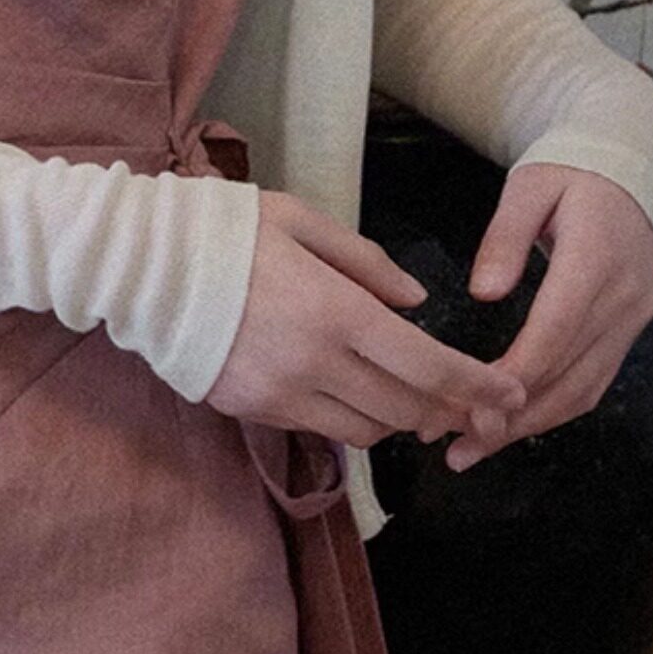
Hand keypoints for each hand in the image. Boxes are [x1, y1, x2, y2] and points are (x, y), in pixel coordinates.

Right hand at [204, 189, 527, 455]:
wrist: (140, 268)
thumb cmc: (226, 231)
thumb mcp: (302, 222)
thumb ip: (368, 264)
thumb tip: (417, 304)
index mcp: (335, 311)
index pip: (428, 367)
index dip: (479, 388)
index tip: (512, 397)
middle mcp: (313, 363)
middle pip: (405, 409)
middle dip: (448, 410)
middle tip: (471, 403)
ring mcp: (280, 394)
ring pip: (367, 431)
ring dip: (399, 418)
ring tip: (409, 397)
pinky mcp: (252, 411)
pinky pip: (321, 430)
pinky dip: (350, 418)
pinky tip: (352, 393)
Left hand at [445, 162, 652, 470]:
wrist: (632, 171)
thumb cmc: (573, 175)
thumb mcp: (531, 186)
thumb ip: (505, 237)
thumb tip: (484, 291)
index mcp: (595, 261)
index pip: (556, 332)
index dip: (514, 377)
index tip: (469, 408)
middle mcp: (621, 300)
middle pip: (568, 375)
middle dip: (511, 418)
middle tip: (456, 446)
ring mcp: (630, 320)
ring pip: (583, 390)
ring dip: (530, 427)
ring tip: (474, 449)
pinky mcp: (626, 331)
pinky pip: (593, 382)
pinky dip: (553, 411)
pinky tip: (513, 428)